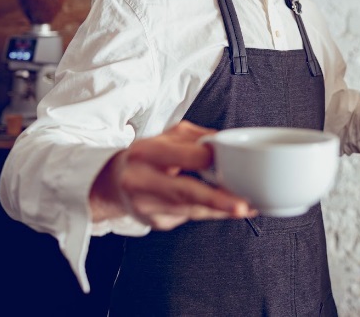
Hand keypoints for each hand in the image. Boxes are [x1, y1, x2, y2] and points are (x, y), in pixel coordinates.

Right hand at [90, 121, 254, 229]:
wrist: (113, 183)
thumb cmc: (146, 156)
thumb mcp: (166, 137)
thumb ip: (195, 138)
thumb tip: (224, 143)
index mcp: (145, 152)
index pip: (179, 156)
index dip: (205, 159)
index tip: (229, 160)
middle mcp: (141, 180)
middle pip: (183, 191)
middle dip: (215, 200)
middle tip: (242, 205)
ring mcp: (146, 205)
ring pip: (190, 209)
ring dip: (220, 209)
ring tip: (245, 207)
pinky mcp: (155, 222)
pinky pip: (189, 216)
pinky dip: (210, 212)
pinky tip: (225, 209)